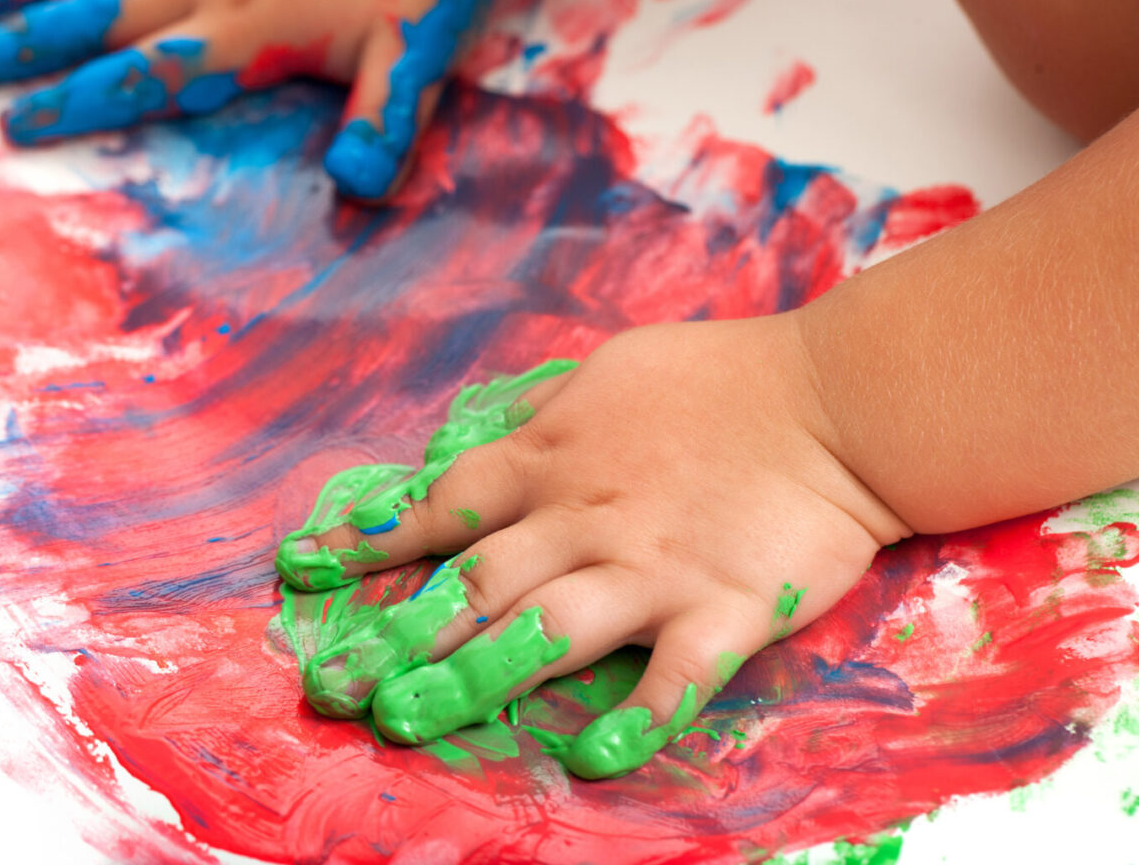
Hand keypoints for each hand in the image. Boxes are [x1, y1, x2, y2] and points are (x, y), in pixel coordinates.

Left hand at [276, 317, 912, 778]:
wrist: (836, 398)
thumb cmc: (717, 379)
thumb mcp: (608, 374)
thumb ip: (539, 418)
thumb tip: (475, 445)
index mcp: (553, 458)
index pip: (443, 502)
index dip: (370, 539)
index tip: (302, 572)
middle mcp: (586, 517)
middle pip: (476, 581)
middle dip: (398, 635)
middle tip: (334, 684)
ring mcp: (652, 568)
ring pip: (547, 630)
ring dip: (473, 678)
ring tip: (406, 721)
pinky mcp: (724, 610)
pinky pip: (671, 679)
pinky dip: (632, 722)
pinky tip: (583, 764)